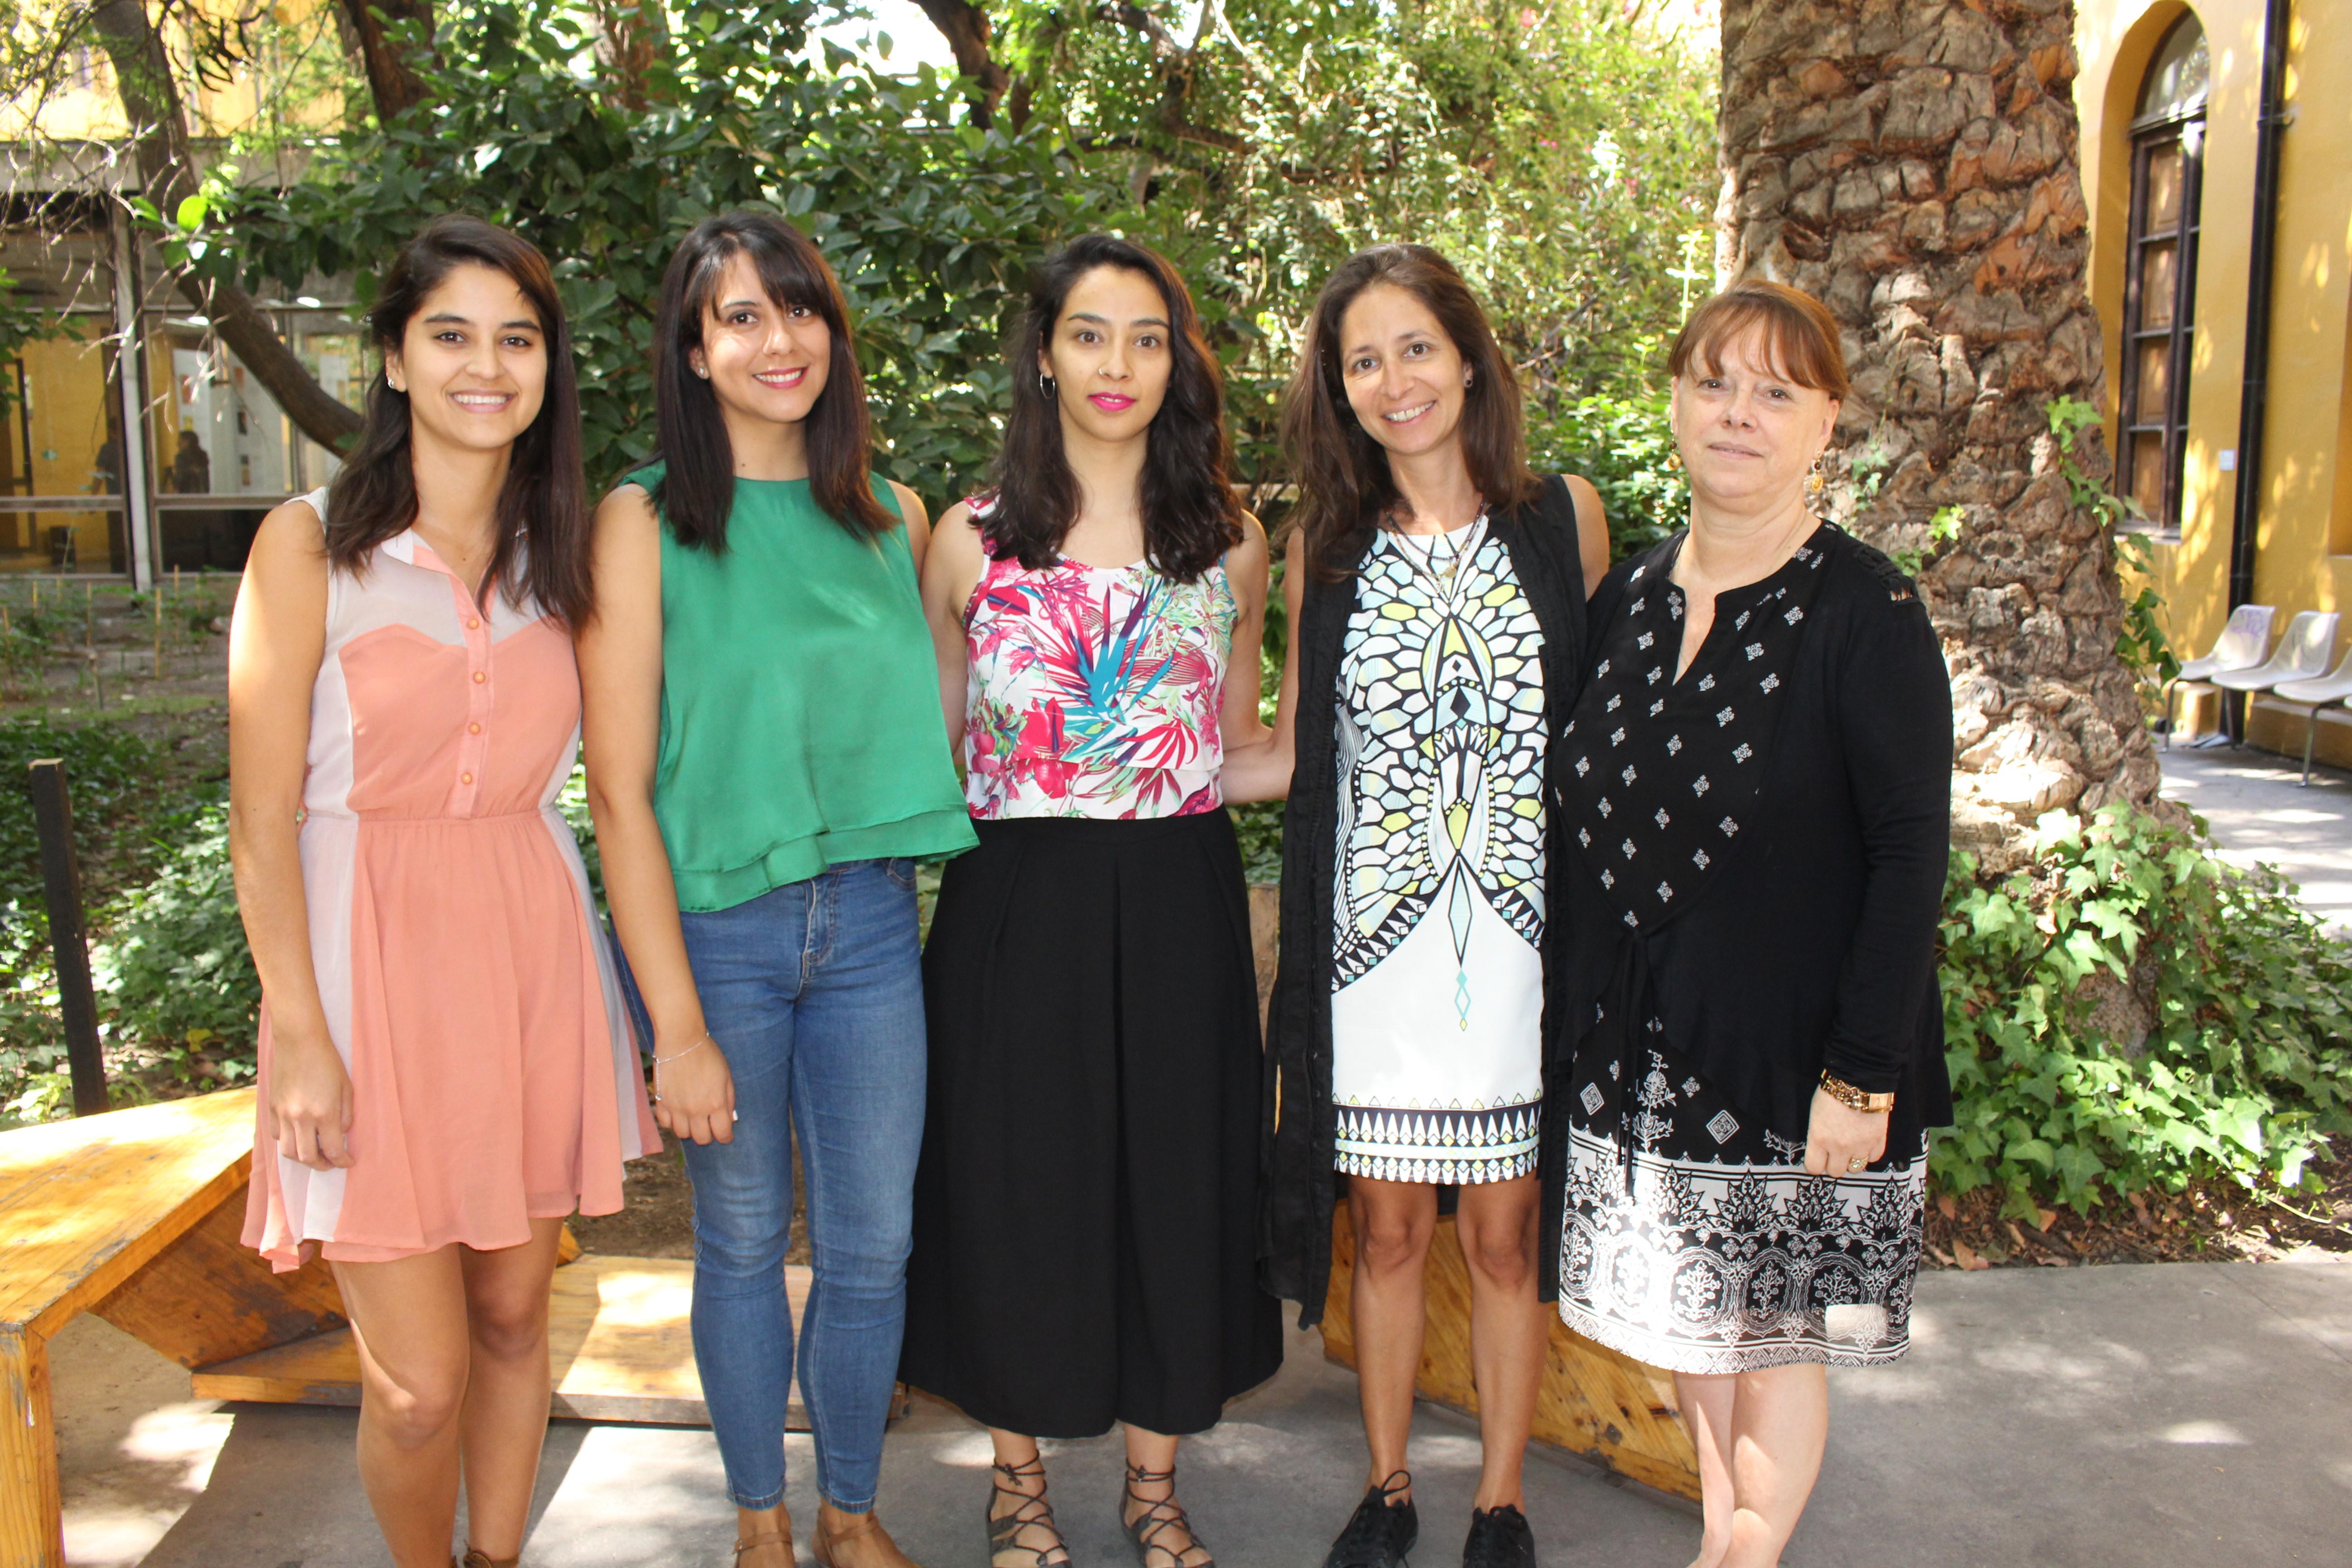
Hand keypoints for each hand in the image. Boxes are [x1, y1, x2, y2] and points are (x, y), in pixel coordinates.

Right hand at [269, 1025, 353, 1171]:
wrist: (299, 1041)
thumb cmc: (328, 1062)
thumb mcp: (347, 1088)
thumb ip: (345, 1116)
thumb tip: (340, 1136)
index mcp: (324, 1113)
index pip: (333, 1150)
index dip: (342, 1161)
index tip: (348, 1162)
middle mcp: (300, 1117)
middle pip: (307, 1158)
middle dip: (322, 1165)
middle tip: (331, 1163)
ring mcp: (282, 1114)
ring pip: (288, 1152)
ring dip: (302, 1158)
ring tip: (314, 1155)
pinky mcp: (271, 1108)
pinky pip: (277, 1136)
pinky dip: (288, 1142)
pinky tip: (298, 1137)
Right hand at [652, 1032, 735, 1145]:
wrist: (681, 1041)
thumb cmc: (708, 1055)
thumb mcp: (726, 1076)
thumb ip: (729, 1100)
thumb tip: (729, 1119)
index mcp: (716, 1104)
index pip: (722, 1134)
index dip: (726, 1137)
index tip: (725, 1135)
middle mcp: (696, 1110)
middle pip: (701, 1139)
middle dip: (708, 1135)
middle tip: (708, 1126)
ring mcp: (677, 1108)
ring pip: (682, 1134)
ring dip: (689, 1129)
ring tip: (692, 1119)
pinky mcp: (661, 1102)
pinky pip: (665, 1123)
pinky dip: (672, 1122)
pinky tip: (677, 1114)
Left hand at [1801, 1086, 1888, 1176]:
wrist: (1860, 1079)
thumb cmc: (1832, 1092)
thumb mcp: (1815, 1114)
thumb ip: (1817, 1134)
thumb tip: (1820, 1147)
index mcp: (1819, 1138)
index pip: (1813, 1168)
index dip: (1815, 1164)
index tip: (1817, 1158)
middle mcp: (1839, 1147)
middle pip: (1835, 1172)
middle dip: (1833, 1163)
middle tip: (1834, 1152)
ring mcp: (1861, 1146)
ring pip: (1855, 1169)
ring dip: (1852, 1160)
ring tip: (1851, 1148)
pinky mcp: (1878, 1141)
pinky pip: (1873, 1158)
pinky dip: (1869, 1153)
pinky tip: (1865, 1143)